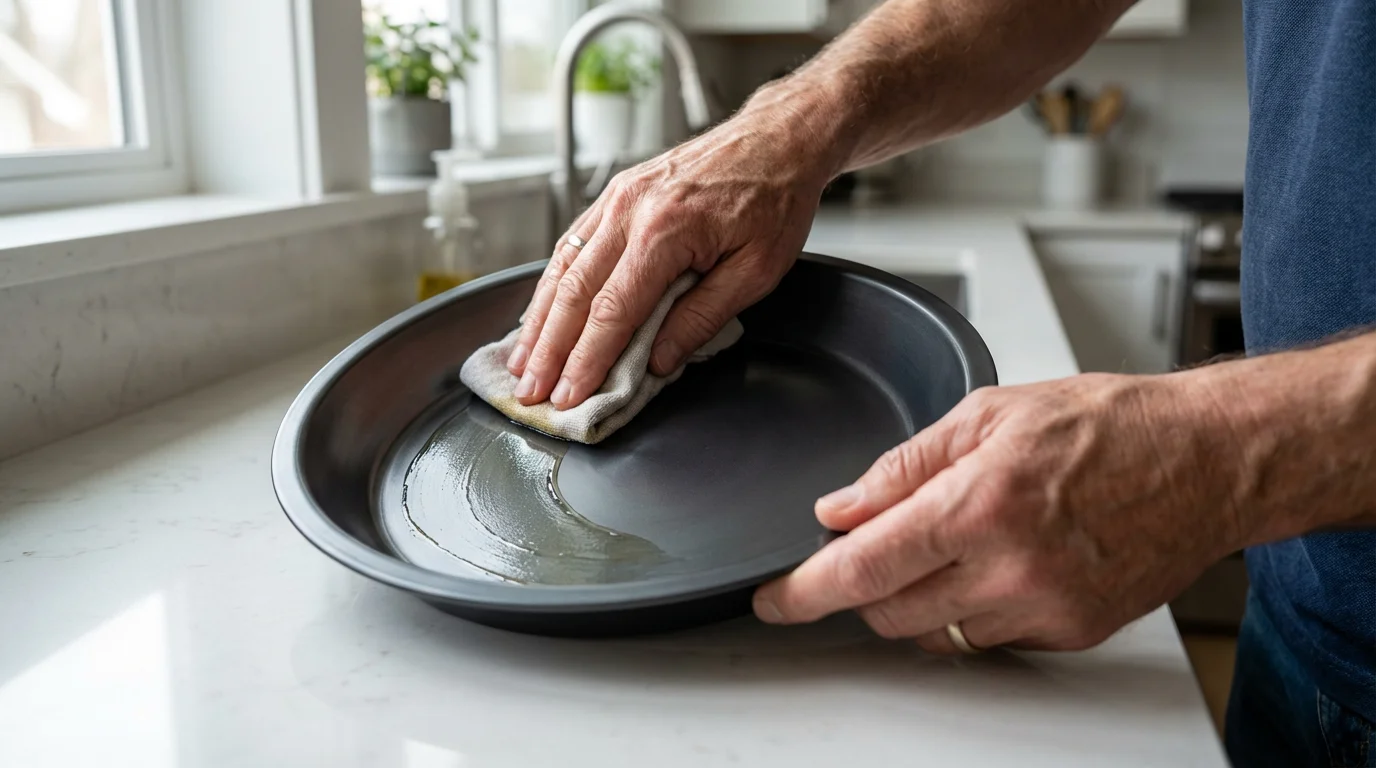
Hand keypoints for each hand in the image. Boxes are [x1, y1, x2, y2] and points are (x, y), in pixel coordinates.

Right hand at [505, 106, 835, 409]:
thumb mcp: (756, 271)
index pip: (613, 311)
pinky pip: (573, 244)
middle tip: (529, 391)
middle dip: (548, 350)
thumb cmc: (775, 200)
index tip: (569, 395)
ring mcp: (618, 198)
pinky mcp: (616, 194)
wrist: (778, 139)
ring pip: (563, 268)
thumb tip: (658, 361)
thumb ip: (702, 318)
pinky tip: (540, 313)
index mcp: (666, 230)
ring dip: (538, 320)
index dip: (586, 360)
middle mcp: (630, 210)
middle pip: (574, 292)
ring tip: (521, 362)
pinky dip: (551, 284)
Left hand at [752, 371, 1247, 652]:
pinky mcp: (1071, 632)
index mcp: (979, 502)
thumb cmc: (1110, 424)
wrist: (1207, 461)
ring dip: (917, 598)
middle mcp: (1009, 567)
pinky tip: (999, 562)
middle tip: (875, 546)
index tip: (774, 600)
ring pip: (936, 632)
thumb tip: (839, 507)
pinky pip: (989, 638)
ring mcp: (1043, 608)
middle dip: (863, 586)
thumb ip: (902, 466)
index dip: (804, 591)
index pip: (862, 567)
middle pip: (889, 612)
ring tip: (953, 542)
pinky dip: (972, 609)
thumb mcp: (989, 413)